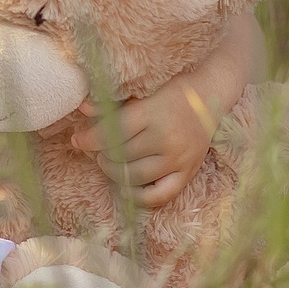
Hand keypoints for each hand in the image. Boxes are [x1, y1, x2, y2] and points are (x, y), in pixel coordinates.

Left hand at [65, 84, 219, 208]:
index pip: (113, 132)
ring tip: (109, 162)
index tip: (78, 140)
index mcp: (154, 113)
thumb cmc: (173, 91)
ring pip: (134, 176)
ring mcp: (179, 159)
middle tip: (97, 150)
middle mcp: (167, 139)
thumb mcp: (143, 91)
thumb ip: (112, 104)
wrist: (210, 96)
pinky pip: (158, 196)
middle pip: (121, 155)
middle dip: (102, 154)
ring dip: (114, 172)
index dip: (90, 139)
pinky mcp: (187, 173)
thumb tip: (82, 109)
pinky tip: (125, 187)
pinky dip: (138, 197)